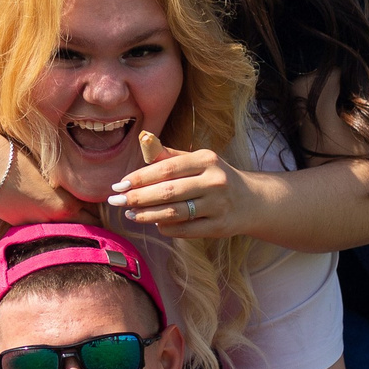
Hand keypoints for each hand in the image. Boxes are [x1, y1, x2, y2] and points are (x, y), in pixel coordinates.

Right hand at [0, 138, 88, 227]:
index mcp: (64, 206)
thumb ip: (66, 189)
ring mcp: (32, 225)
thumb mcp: (52, 173)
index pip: (93, 220)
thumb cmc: (20, 160)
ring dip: (63, 225)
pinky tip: (38, 210)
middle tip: (88, 217)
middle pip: (78, 231)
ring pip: (57, 231)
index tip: (99, 211)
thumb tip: (77, 193)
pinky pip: (37, 228)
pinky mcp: (16, 224)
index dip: (97, 215)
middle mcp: (51, 221)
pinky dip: (42, 223)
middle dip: (84, 226)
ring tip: (62, 213)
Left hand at [106, 132, 263, 240]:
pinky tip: (154, 223)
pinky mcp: (220, 227)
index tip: (119, 185)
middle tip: (116, 202)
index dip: (139, 178)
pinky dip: (166, 227)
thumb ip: (169, 155)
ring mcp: (218, 206)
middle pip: (167, 192)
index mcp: (206, 159)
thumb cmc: (214, 177)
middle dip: (138, 198)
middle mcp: (214, 181)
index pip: (166, 168)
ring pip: (175, 213)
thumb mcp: (197, 161)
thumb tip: (143, 138)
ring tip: (129, 214)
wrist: (252, 201)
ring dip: (147, 215)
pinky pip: (185, 230)